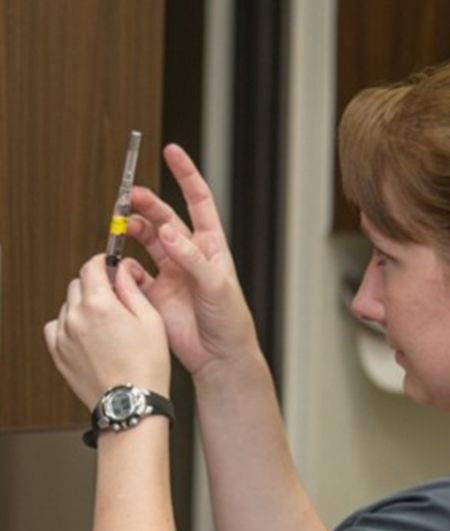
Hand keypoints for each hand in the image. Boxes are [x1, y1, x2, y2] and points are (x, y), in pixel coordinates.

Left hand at [44, 255, 169, 410]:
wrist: (131, 402)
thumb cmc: (147, 366)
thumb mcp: (151, 320)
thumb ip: (132, 289)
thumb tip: (123, 269)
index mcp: (100, 304)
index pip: (92, 266)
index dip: (104, 262)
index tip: (111, 266)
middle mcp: (76, 316)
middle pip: (78, 284)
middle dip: (95, 285)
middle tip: (115, 300)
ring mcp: (64, 335)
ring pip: (68, 305)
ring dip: (83, 306)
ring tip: (105, 325)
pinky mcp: (58, 353)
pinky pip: (56, 327)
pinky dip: (68, 325)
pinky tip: (86, 335)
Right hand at [126, 144, 256, 380]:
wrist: (219, 357)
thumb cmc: (230, 321)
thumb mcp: (216, 285)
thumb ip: (190, 257)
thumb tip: (167, 230)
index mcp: (211, 246)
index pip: (198, 201)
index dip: (185, 174)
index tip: (171, 151)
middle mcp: (189, 256)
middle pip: (164, 218)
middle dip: (146, 203)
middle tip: (130, 196)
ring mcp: (170, 274)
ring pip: (145, 241)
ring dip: (131, 230)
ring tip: (120, 224)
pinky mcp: (154, 295)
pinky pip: (132, 274)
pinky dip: (122, 266)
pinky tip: (118, 264)